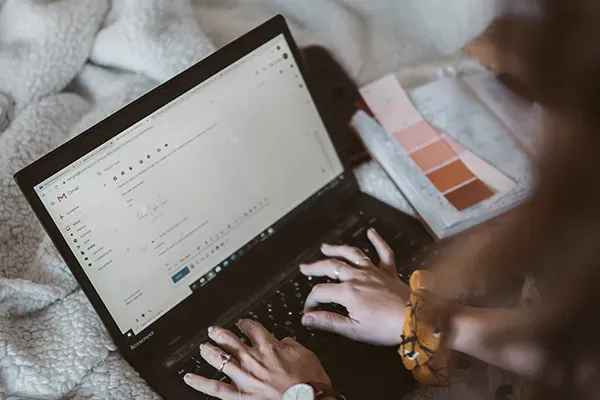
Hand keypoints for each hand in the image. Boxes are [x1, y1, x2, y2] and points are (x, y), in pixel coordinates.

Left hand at [184, 319, 330, 398]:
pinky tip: (189, 378)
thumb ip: (291, 345)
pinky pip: (215, 388)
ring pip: (220, 359)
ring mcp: (245, 377)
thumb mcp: (305, 354)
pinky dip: (200, 383)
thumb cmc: (309, 381)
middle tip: (214, 330)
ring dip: (209, 351)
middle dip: (221, 334)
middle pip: (231, 340)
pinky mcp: (240, 396)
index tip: (242, 323)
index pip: (253, 328)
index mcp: (270, 347)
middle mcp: (254, 359)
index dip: (246, 324)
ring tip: (202, 347)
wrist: (309, 399)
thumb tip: (284, 342)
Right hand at [301, 228, 408, 345]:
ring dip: (337, 249)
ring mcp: (374, 272)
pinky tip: (371, 232)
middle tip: (304, 268)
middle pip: (331, 267)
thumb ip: (328, 322)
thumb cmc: (385, 328)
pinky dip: (378, 241)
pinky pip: (384, 252)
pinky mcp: (389, 272)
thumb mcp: (353, 329)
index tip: (309, 311)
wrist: (414, 321)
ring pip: (352, 255)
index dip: (311, 301)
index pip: (320, 292)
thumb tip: (307, 318)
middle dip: (315, 267)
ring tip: (325, 247)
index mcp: (348, 292)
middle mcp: (358, 277)